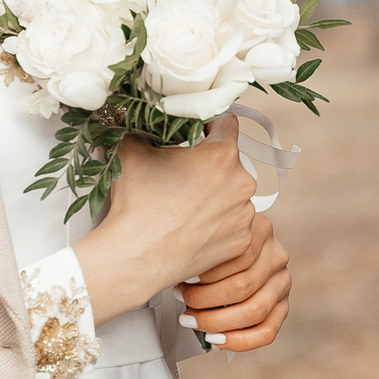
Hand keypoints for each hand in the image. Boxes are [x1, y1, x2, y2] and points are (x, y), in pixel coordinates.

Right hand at [71, 117, 258, 325]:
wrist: (136, 257)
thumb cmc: (137, 204)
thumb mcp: (133, 150)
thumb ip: (146, 128)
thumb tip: (144, 121)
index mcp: (222, 154)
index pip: (226, 123)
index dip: (208, 124)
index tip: (195, 133)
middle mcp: (243, 182)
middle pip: (229, 161)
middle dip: (208, 164)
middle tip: (182, 175)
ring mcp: (245, 214)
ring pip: (233, 193)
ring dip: (215, 193)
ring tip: (186, 205)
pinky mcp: (242, 241)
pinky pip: (234, 222)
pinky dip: (218, 221)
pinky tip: (194, 225)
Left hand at [178, 211, 290, 352]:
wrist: (230, 248)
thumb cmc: (212, 245)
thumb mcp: (207, 235)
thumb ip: (198, 246)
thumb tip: (173, 269)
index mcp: (260, 230)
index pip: (238, 254)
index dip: (207, 271)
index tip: (183, 278)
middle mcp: (276, 256)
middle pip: (243, 285)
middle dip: (205, 299)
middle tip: (182, 299)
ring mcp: (281, 283)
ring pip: (254, 311)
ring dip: (216, 321)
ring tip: (192, 319)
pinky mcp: (282, 307)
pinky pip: (266, 332)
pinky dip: (238, 341)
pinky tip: (215, 338)